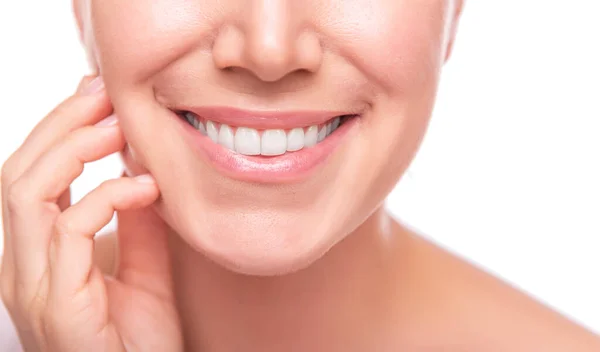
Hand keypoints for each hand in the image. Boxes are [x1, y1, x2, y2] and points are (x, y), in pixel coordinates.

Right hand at [0, 77, 182, 351]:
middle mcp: (23, 266)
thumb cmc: (140, 342)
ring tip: (119, 128)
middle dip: (60, 124)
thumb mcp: (145, 268)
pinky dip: (106, 197)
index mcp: (39, 255)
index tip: (98, 96)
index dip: (59, 129)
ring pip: (26, 192)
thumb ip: (136, 223)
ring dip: (74, 149)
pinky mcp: (56, 303)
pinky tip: (146, 188)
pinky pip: (66, 231)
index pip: (31, 176)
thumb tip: (139, 171)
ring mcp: (33, 286)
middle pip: (18, 172)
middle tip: (104, 94)